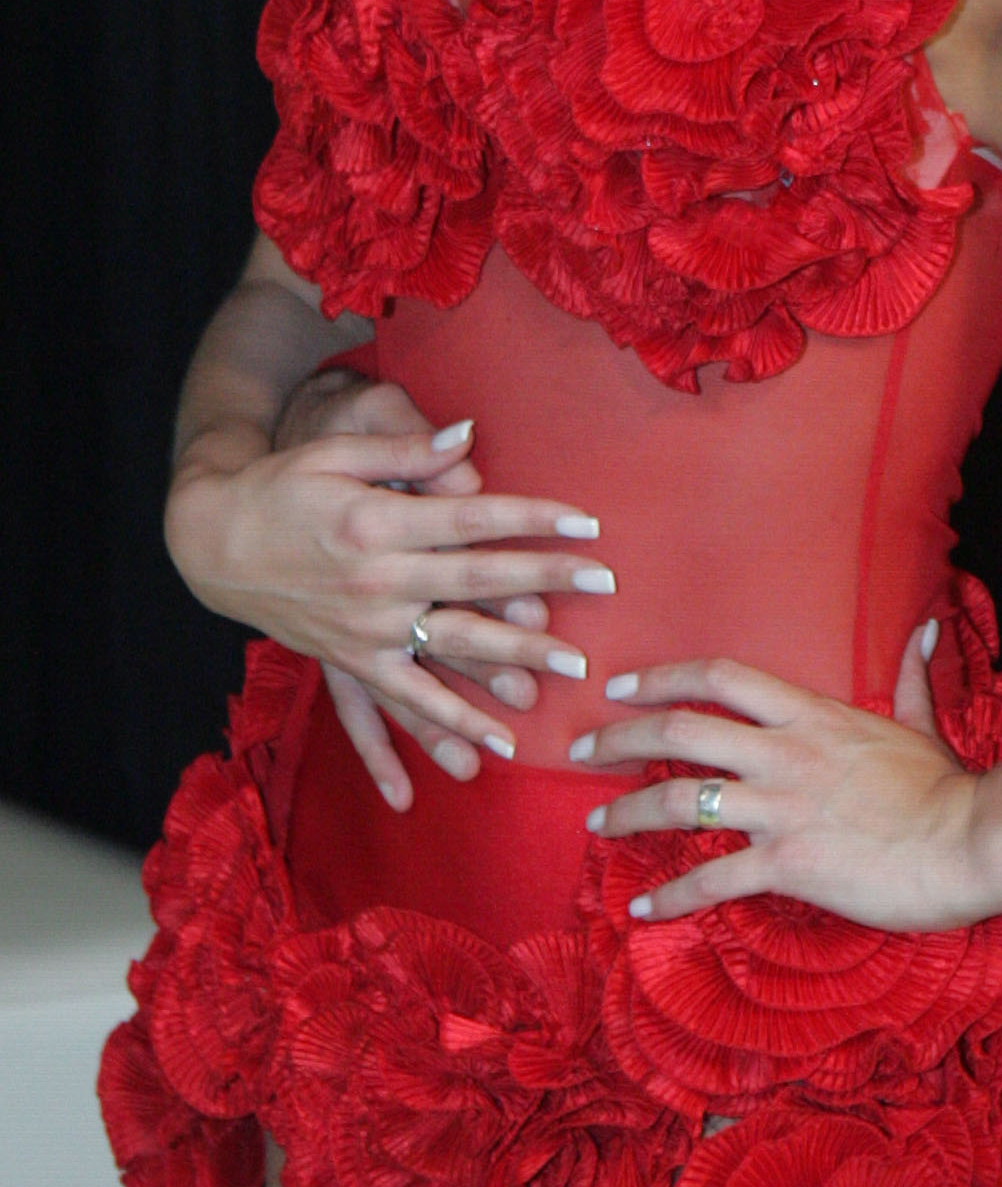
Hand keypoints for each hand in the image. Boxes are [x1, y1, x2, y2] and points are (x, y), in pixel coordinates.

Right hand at [165, 371, 616, 805]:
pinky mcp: (350, 660)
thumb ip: (406, 452)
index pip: (473, 521)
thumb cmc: (281, 485)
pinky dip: (444, 729)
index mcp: (377, 525)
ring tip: (570, 669)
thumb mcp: (337, 453)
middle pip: (477, 582)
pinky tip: (488, 751)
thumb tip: (468, 435)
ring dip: (514, 659)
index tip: (587, 525)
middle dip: (545, 581)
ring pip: (451, 649)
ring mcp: (363, 629)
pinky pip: (403, 703)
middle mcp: (375, 581)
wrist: (212, 540)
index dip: (533, 520)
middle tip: (604, 585)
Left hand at [570, 623, 986, 930]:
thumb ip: (911, 677)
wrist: (970, 843)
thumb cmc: (949, 788)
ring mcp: (782, 808)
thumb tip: (927, 629)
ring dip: (627, 813)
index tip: (620, 687)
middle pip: (681, 729)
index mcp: (812, 715)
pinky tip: (642, 912)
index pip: (721, 678)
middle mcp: (786, 753)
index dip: (662, 677)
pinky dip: (670, 898)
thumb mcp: (923, 723)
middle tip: (581, 750)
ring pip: (680, 799)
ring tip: (596, 827)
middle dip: (619, 739)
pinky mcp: (787, 863)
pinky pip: (712, 880)